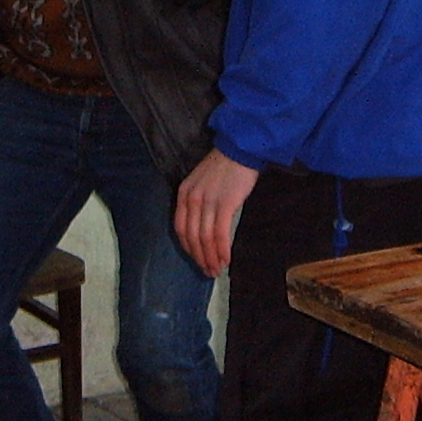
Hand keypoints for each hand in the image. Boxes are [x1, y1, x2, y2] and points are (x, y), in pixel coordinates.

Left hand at [174, 150, 259, 276]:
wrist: (241, 149)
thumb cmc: (225, 166)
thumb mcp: (202, 183)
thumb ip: (199, 203)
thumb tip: (204, 228)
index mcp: (184, 194)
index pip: (181, 228)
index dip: (188, 248)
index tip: (197, 260)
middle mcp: (192, 199)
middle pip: (192, 237)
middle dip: (200, 258)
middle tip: (208, 271)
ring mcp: (208, 202)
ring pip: (205, 238)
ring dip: (211, 257)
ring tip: (217, 269)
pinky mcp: (225, 204)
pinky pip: (220, 233)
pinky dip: (222, 249)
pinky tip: (226, 259)